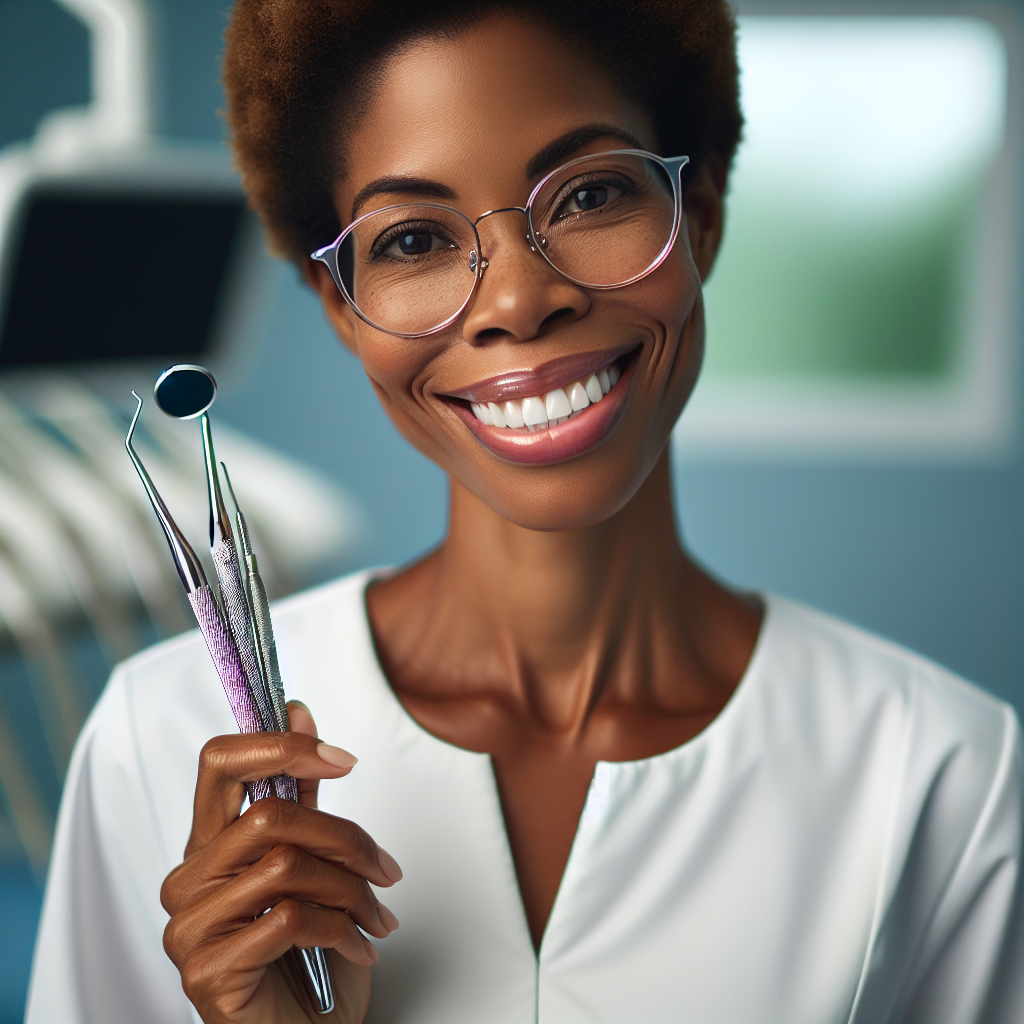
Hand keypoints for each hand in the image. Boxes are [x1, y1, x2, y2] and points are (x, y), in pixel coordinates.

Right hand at [161, 702, 401, 1023]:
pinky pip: (290, 920)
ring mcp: (189, 927)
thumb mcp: (311, 862)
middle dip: (346, 838)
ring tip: (377, 915)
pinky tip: (358, 948)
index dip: (280, 745)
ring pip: (286, 867)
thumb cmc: (305, 952)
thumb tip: (298, 709)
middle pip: (268, 817)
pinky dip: (340, 929)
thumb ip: (299, 793)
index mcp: (209, 843)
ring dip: (352, 890)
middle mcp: (188, 879)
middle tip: (385, 869)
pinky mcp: (206, 973)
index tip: (340, 758)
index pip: (218, 762)